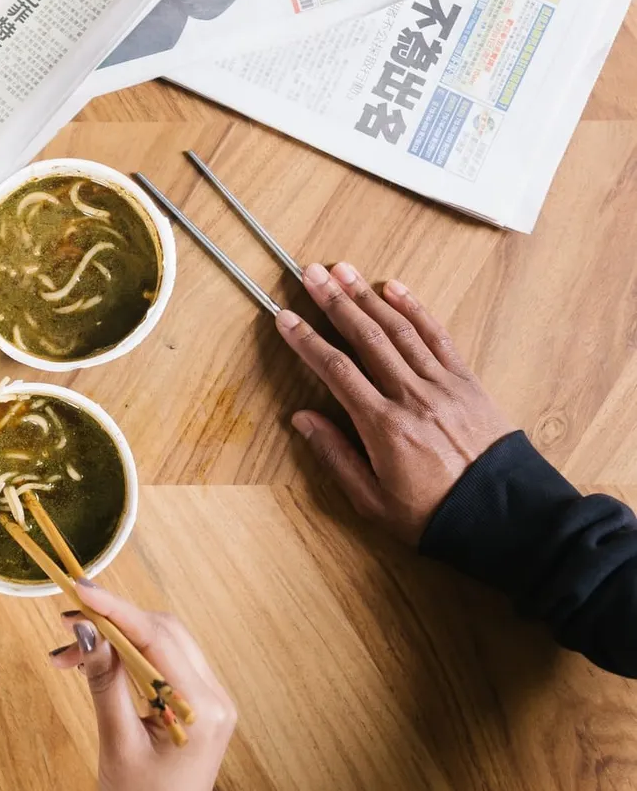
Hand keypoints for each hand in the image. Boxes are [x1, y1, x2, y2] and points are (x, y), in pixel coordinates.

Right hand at [50, 582, 235, 790]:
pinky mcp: (196, 706)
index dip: (115, 609)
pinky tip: (94, 664)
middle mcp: (215, 697)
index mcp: (203, 708)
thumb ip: (104, 681)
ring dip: (115, 640)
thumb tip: (86, 631)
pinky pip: (162, 665)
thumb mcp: (117, 743)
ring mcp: (209, 701)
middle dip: (111, 622)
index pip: (156, 638)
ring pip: (160, 644)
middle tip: (65, 622)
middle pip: (162, 633)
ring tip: (68, 652)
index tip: (80, 591)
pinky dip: (127, 658)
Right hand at [277, 262, 513, 544]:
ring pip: (399, 330)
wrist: (506, 519)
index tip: (285, 318)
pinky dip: (415, 309)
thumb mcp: (373, 501)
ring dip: (368, 297)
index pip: (336, 370)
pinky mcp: (466, 382)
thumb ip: (335, 455)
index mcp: (383, 426)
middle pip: (366, 337)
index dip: (307, 340)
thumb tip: (303, 419)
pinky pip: (437, 337)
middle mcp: (412, 396)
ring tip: (342, 270)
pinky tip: (394, 289)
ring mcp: (442, 385)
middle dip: (335, 302)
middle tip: (311, 273)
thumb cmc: (434, 515)